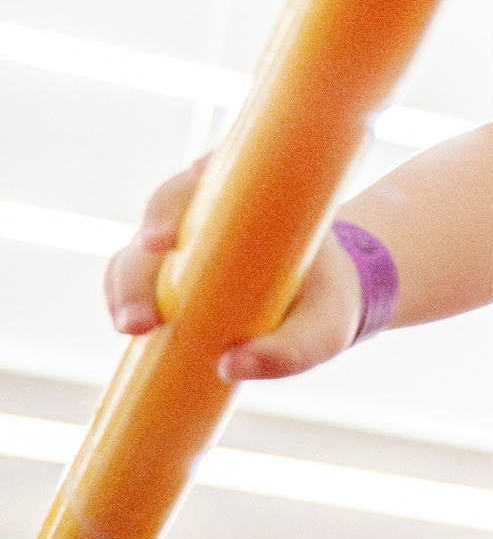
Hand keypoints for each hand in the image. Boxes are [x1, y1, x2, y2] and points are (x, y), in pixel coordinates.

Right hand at [102, 158, 363, 380]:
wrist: (321, 304)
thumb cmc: (325, 306)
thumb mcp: (323, 330)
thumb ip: (289, 351)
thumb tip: (229, 367)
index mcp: (261, 197)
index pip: (219, 171)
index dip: (195, 185)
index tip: (179, 226)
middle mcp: (214, 207)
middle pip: (168, 205)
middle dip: (150, 241)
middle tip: (156, 286)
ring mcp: (185, 236)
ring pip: (141, 246)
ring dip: (126, 282)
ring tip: (133, 324)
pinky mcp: (166, 268)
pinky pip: (132, 275)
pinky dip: (123, 296)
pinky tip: (128, 323)